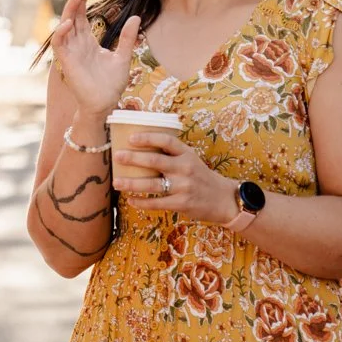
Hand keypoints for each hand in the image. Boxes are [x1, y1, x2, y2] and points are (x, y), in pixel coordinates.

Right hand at [50, 0, 139, 117]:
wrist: (105, 104)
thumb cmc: (112, 84)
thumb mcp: (123, 57)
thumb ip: (127, 38)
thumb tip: (135, 17)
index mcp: (88, 42)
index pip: (82, 16)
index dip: (83, 0)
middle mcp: (77, 44)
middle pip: (72, 17)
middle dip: (76, 0)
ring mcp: (71, 52)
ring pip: (64, 27)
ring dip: (68, 11)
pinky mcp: (66, 62)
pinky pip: (59, 44)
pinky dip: (61, 32)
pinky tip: (69, 23)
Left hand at [112, 131, 234, 223]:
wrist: (224, 199)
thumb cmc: (201, 177)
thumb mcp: (192, 160)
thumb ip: (172, 155)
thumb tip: (142, 149)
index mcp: (187, 154)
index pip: (166, 140)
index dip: (148, 138)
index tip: (131, 138)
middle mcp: (185, 168)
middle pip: (154, 160)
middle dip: (133, 158)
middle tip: (117, 156)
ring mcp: (183, 186)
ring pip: (152, 184)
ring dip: (131, 183)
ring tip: (117, 182)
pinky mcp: (181, 203)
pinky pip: (157, 203)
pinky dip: (142, 202)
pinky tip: (131, 200)